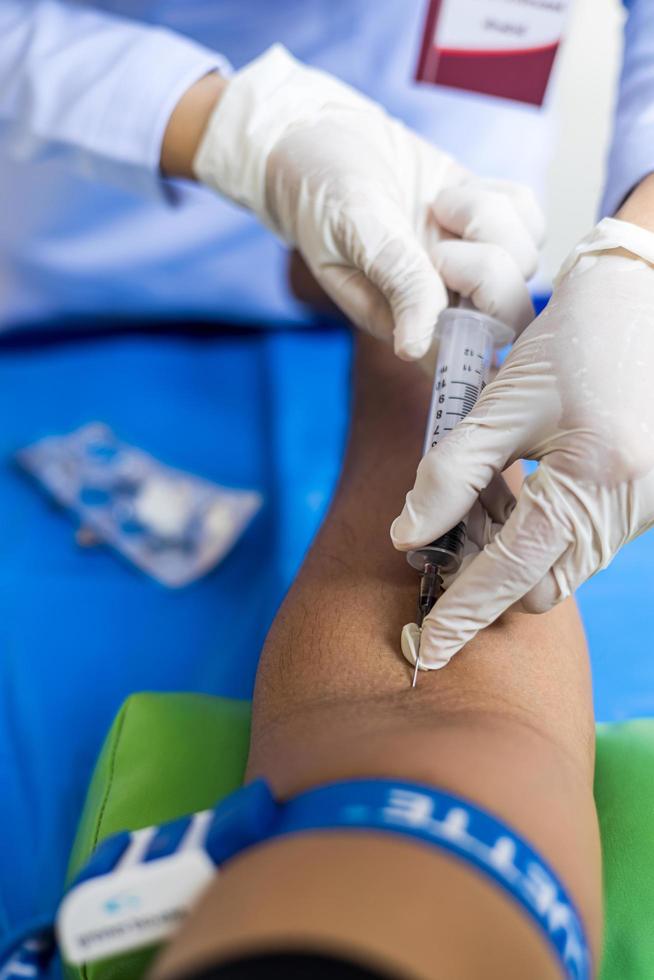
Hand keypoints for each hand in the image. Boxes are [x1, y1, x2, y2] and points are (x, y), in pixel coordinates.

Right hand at [192, 45, 542, 359]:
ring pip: (525, 262)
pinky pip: (531, 222)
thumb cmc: (322, 193)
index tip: (456, 293)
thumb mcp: (355, 233)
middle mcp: (443, 301)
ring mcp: (468, 262)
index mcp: (404, 323)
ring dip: (490, 224)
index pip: (462, 359)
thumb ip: (396, 281)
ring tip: (438, 205)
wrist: (324, 139)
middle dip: (486, 274)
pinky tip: (458, 193)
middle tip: (438, 247)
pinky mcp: (486, 222)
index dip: (477, 338)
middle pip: (509, 314)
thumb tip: (414, 347)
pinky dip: (505, 201)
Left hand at [392, 217, 653, 669]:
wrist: (650, 296)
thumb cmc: (578, 336)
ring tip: (477, 506)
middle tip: (443, 542)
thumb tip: (409, 534)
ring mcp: (643, 509)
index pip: (513, 573)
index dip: (465, 612)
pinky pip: (584, 540)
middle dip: (489, 581)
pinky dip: (544, 533)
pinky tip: (521, 490)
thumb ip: (453, 471)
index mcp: (593, 480)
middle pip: (542, 585)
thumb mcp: (506, 399)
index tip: (430, 649)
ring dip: (514, 555)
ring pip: (565, 566)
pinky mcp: (644, 500)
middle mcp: (628, 508)